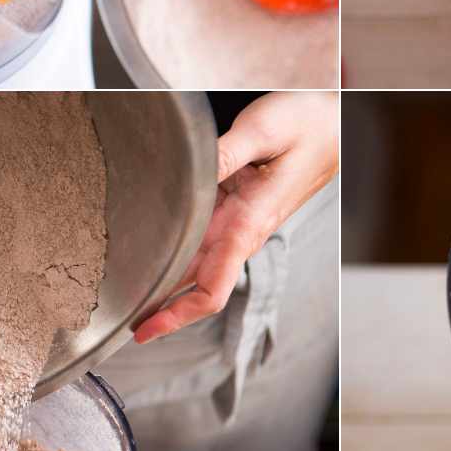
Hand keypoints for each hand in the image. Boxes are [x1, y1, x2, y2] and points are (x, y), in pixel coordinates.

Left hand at [133, 92, 337, 342]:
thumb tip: (185, 174)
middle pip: (195, 285)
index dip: (175, 316)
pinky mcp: (236, 204)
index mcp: (249, 223)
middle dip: (158, 305)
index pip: (211, 290)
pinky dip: (174, 247)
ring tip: (125, 287)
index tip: (145, 330)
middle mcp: (242, 230)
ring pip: (195, 262)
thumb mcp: (261, 132)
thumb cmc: (308, 125)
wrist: (333, 119)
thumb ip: (221, 155)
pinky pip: (200, 235)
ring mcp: (238, 220)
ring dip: (164, 279)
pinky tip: (151, 244)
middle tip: (117, 315)